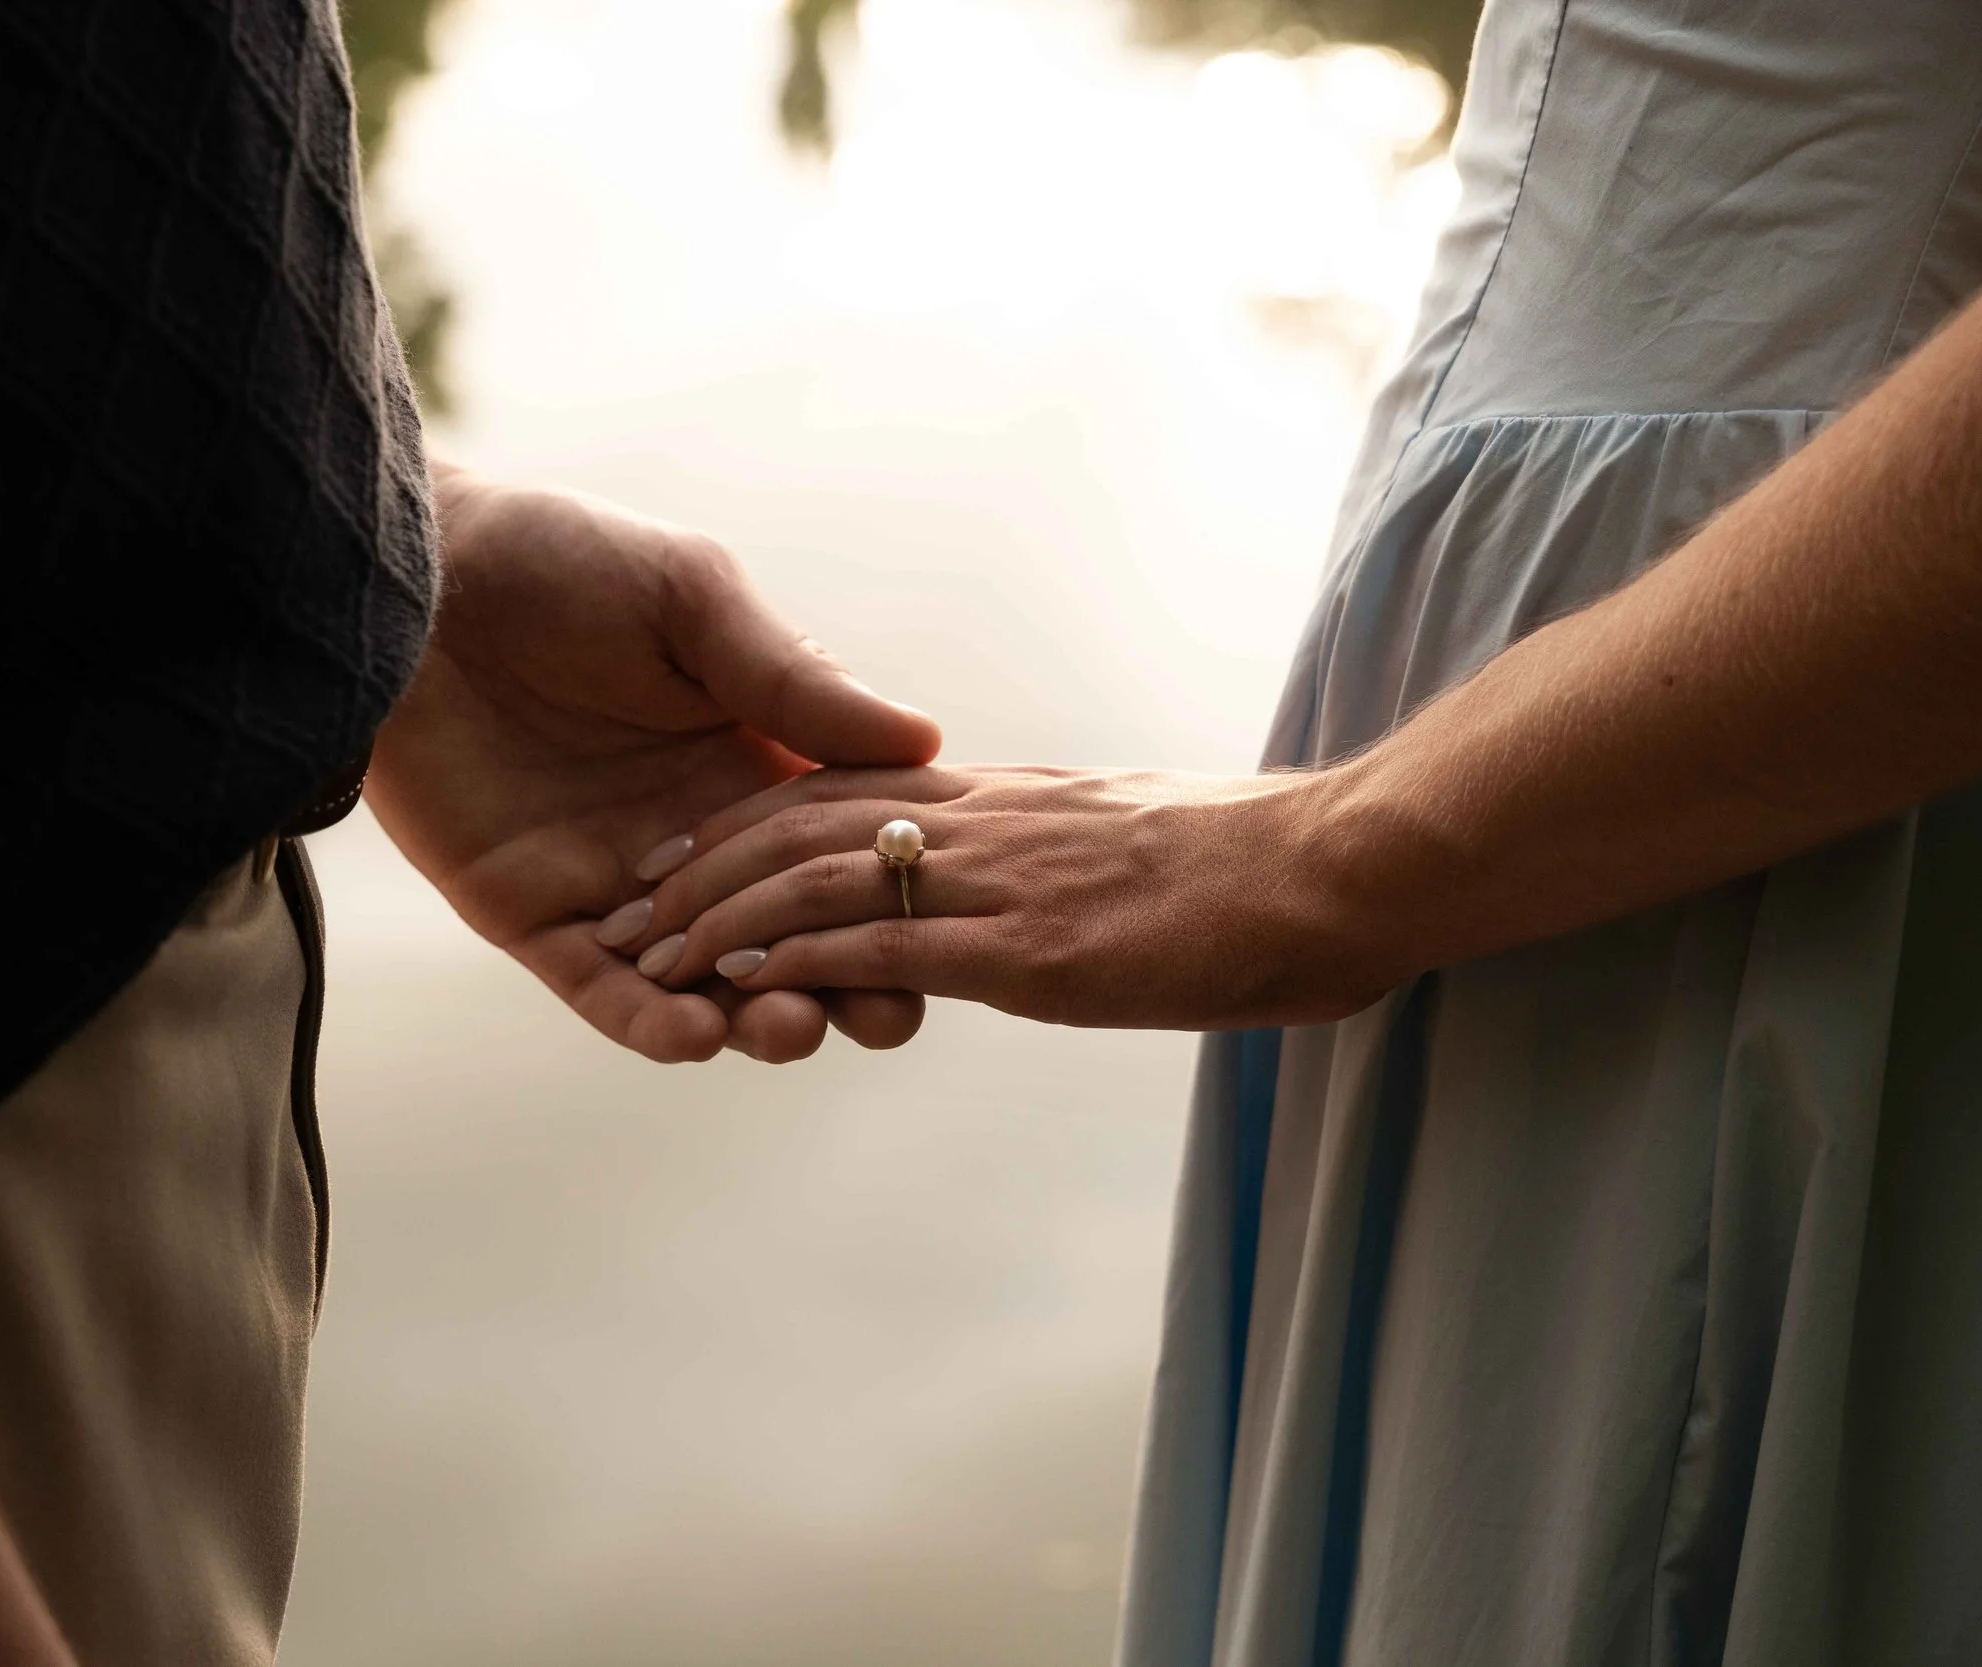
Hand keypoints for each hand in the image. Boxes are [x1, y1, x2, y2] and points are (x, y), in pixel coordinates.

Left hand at [363, 465, 941, 1062]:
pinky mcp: (532, 913)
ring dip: (755, 1020)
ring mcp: (616, 884)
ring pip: (705, 984)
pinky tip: (696, 1033)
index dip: (891, 901)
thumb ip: (794, 682)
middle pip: (789, 940)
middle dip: (843, 989)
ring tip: (789, 1027)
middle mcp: (695, 838)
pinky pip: (602, 989)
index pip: (841, 856)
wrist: (416, 575)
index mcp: (752, 763)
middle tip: (880, 1019)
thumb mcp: (695, 602)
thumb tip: (925, 739)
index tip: (940, 934)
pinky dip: (650, 1021)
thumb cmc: (560, 559)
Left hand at [603, 763, 1404, 1030]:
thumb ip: (1068, 856)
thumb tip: (1041, 888)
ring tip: (649, 948)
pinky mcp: (1024, 948)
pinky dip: (795, 960)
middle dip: (710, 862)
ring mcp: (1001, 880)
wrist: (1344, 863)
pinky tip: (738, 982)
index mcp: (1011, 797)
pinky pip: (880, 945)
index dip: (762, 817)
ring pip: (820, 878)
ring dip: (724, 915)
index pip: (855, 790)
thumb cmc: (1269, 865)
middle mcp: (987, 822)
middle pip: (807, 819)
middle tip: (637, 897)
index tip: (698, 846)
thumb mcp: (1140, 846)